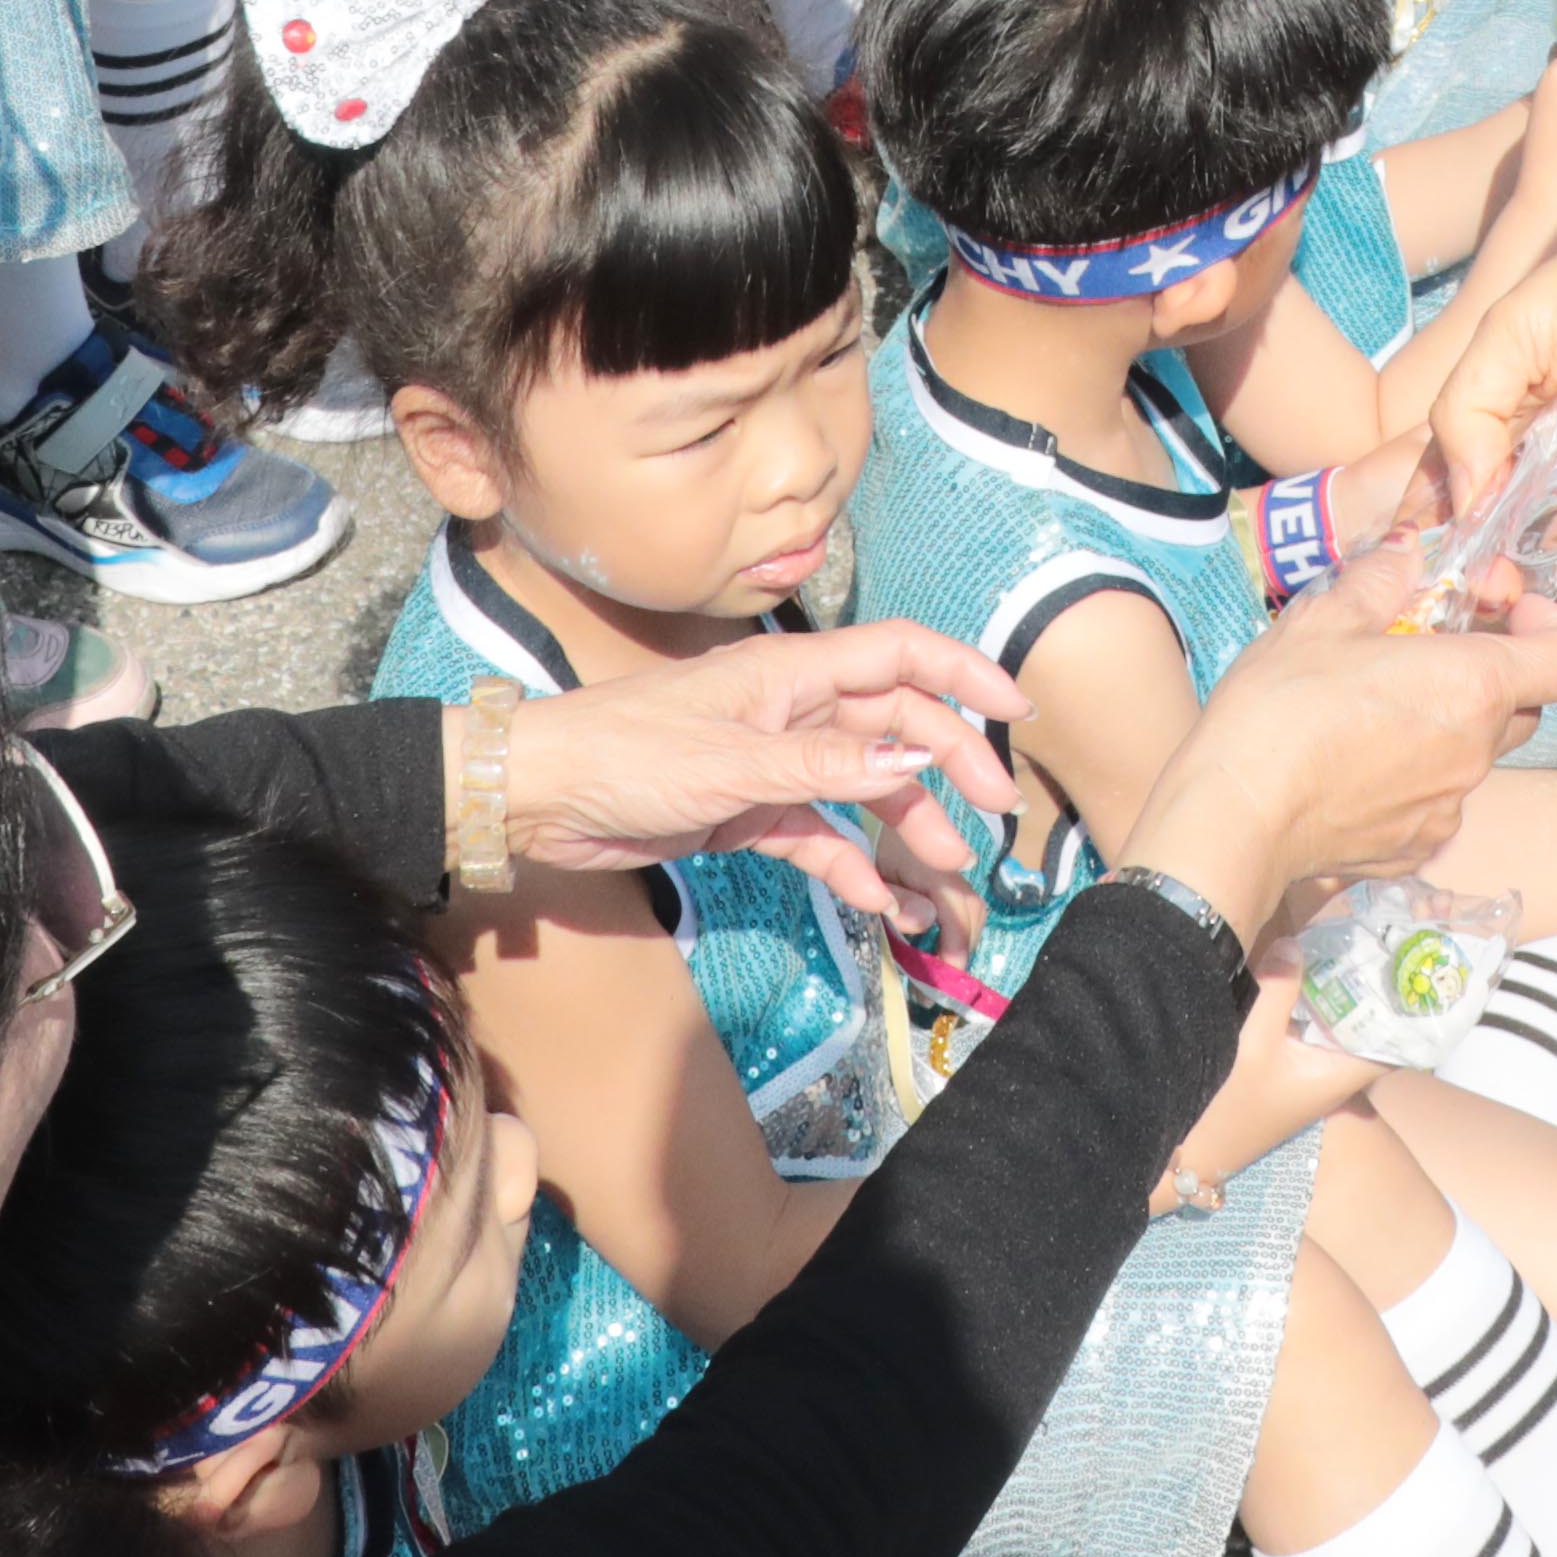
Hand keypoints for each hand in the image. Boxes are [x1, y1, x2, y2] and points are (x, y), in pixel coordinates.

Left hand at [499, 615, 1029, 935]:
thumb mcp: (734, 763)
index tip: (1016, 714)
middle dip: (951, 766)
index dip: (965, 674)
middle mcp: (792, 709)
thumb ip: (828, 764)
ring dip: (907, 827)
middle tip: (994, 817)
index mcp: (792, 672)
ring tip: (946, 876)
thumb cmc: (627, 755)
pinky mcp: (749, 812)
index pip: (901, 654)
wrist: (539, 798)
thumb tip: (918, 754)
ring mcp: (773, 762)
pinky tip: (881, 902)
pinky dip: (853, 865)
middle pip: (895, 726)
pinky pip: (820, 835)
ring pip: (863, 787)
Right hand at [1109, 564, 1556, 939]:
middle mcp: (1477, 752)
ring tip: (1378, 709)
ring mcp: (1449, 807)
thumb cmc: (1281, 709)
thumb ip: (1378, 581)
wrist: (1236, 817)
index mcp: (1473, 686)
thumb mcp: (1322, 621)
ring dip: (1448, 726)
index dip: (1554, 629)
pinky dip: (1414, 776)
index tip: (1505, 613)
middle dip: (1493, 675)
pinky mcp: (1416, 846)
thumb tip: (1404, 551)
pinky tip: (1356, 763)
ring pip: (1474, 755)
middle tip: (1432, 652)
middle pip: (1524, 707)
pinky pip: (1435, 800)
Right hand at [1403, 234, 1556, 612]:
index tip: (1479, 580)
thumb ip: (1468, 410)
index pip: (1463, 525)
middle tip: (1550, 575)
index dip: (1462, 564)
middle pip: (1528, 577)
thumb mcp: (1514, 332)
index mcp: (1502, 450)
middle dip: (1534, 592)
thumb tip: (1464, 504)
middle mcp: (1553, 490)